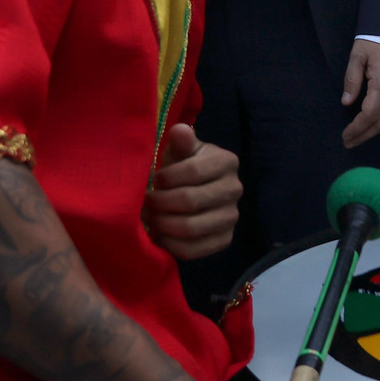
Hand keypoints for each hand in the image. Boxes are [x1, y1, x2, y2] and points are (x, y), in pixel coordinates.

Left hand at [142, 123, 242, 259]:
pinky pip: (195, 250)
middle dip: (160, 203)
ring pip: (191, 228)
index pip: (193, 171)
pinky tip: (159, 235)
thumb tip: (179, 130)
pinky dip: (171, 245)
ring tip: (149, 218)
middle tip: (144, 203)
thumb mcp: (182, 151)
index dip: (166, 178)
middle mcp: (235, 189)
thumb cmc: (184, 167)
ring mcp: (232, 217)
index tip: (153, 180)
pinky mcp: (225, 240)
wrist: (197, 190)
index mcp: (227, 162)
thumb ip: (181, 142)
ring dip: (162, 225)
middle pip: (190, 201)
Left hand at [339, 39, 379, 147]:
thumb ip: (352, 79)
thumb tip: (346, 102)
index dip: (357, 127)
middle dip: (364, 135)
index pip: (370, 113)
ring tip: (358, 137)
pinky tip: (372, 125)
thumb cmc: (375, 39)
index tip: (345, 135)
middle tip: (349, 143)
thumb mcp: (358, 55)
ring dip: (374, 131)